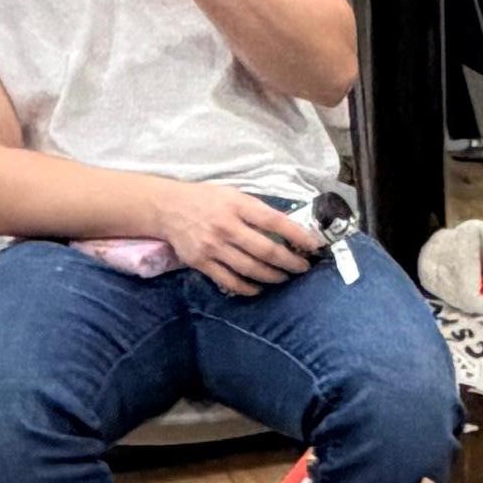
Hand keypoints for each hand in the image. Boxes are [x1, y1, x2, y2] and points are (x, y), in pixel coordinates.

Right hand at [157, 180, 321, 293]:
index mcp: (238, 205)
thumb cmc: (206, 199)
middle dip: (290, 262)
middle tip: (302, 267)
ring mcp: (213, 247)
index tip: (314, 246)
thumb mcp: (233, 194)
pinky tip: (260, 287)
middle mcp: (226, 226)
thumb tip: (288, 228)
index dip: (298, 235)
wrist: (167, 207)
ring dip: (273, 276)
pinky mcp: (202, 263)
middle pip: (266, 250)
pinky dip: (249, 287)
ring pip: (251, 269)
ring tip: (285, 277)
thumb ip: (257, 210)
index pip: (275, 221)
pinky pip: (230, 281)